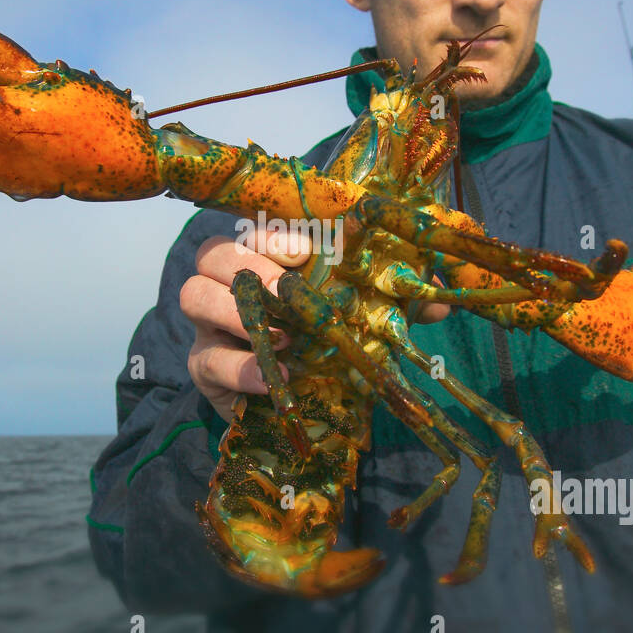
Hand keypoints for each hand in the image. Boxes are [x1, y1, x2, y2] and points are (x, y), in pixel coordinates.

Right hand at [181, 225, 449, 423]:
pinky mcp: (203, 367)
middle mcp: (229, 282)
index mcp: (267, 258)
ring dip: (235, 310)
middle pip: (212, 252)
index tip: (307, 251)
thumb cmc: (324, 344)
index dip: (275, 234)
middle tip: (287, 291)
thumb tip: (439, 301)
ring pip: (193, 294)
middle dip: (251, 266)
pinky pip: (207, 358)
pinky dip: (242, 367)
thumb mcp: (361, 318)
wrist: (300, 405)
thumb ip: (395, 303)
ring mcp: (210, 324)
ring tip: (285, 337)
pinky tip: (275, 379)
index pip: (255, 227)